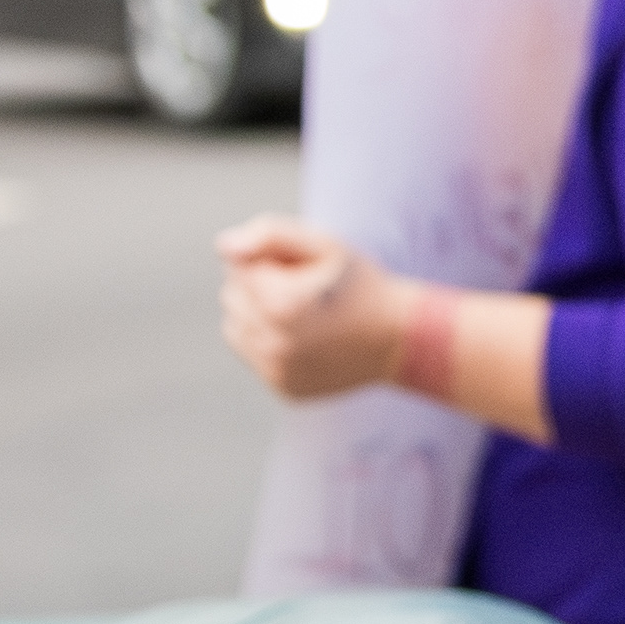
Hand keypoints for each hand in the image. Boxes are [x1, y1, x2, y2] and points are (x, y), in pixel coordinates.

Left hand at [217, 214, 416, 399]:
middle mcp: (272, 343)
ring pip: (236, 329)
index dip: (270, 261)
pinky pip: (255, 357)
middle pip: (232, 298)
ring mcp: (277, 370)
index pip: (239, 267)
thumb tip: (224, 246)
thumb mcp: (327, 245)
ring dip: (258, 316)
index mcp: (278, 303)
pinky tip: (306, 339)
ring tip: (301, 314)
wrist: (400, 338)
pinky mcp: (284, 388)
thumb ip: (272, 235)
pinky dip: (271, 344)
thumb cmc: (361, 285)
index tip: (303, 269)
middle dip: (260, 288)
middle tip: (304, 291)